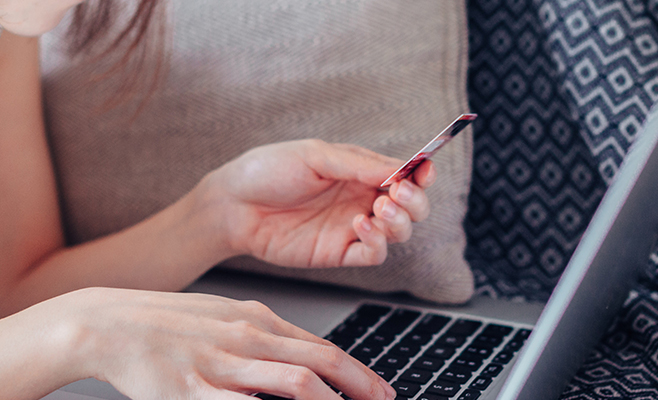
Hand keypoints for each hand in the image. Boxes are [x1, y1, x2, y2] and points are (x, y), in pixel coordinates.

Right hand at [54, 288, 394, 399]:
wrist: (108, 324)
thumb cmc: (165, 325)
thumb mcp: (222, 318)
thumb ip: (262, 339)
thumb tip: (300, 360)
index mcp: (254, 320)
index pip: (321, 347)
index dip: (358, 372)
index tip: (381, 392)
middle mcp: (245, 338)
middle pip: (319, 363)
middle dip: (360, 388)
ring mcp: (221, 364)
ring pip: (295, 383)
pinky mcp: (192, 391)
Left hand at [203, 139, 435, 267]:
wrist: (233, 205)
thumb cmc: (268, 171)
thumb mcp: (314, 155)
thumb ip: (358, 164)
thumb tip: (401, 170)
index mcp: (360, 170)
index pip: (406, 174)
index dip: (422, 174)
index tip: (424, 172)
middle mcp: (362, 198)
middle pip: (412, 207)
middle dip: (415, 202)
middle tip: (397, 195)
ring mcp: (352, 227)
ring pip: (400, 232)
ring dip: (400, 222)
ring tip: (379, 209)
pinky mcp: (338, 252)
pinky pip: (374, 254)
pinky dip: (377, 242)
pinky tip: (359, 225)